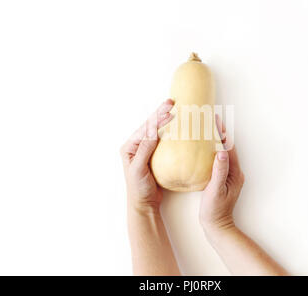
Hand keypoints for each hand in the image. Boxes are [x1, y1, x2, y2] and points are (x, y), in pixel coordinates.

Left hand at [120, 99, 173, 213]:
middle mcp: (137, 146)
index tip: (169, 110)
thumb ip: (145, 150)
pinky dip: (170, 133)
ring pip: (156, 131)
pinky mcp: (156, 157)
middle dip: (160, 113)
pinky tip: (177, 127)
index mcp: (130, 147)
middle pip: (150, 126)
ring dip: (165, 120)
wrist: (143, 204)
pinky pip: (163, 141)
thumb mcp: (139, 168)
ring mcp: (146, 151)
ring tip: (173, 109)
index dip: (157, 118)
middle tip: (171, 102)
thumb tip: (152, 133)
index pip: (145, 128)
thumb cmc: (138, 188)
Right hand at [199, 115, 244, 230]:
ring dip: (215, 140)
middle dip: (219, 132)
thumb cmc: (215, 210)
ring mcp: (227, 175)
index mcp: (234, 173)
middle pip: (226, 147)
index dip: (222, 133)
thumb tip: (222, 152)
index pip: (229, 147)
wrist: (217, 227)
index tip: (215, 119)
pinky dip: (210, 150)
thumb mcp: (216, 190)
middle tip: (210, 118)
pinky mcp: (221, 179)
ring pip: (221, 152)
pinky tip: (202, 148)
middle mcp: (233, 172)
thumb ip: (219, 171)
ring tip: (206, 128)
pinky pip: (216, 160)